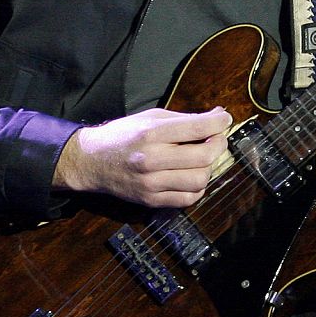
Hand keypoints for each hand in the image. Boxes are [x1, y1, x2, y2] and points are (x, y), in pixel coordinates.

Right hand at [53, 106, 231, 206]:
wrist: (90, 162)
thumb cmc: (123, 135)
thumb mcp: (151, 118)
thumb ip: (186, 118)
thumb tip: (219, 116)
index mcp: (152, 133)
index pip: (198, 127)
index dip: (219, 123)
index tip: (225, 120)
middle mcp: (152, 159)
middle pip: (204, 155)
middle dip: (219, 144)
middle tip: (216, 139)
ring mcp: (151, 183)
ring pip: (200, 179)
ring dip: (209, 167)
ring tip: (201, 159)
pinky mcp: (150, 200)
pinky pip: (188, 198)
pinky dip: (197, 187)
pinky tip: (191, 176)